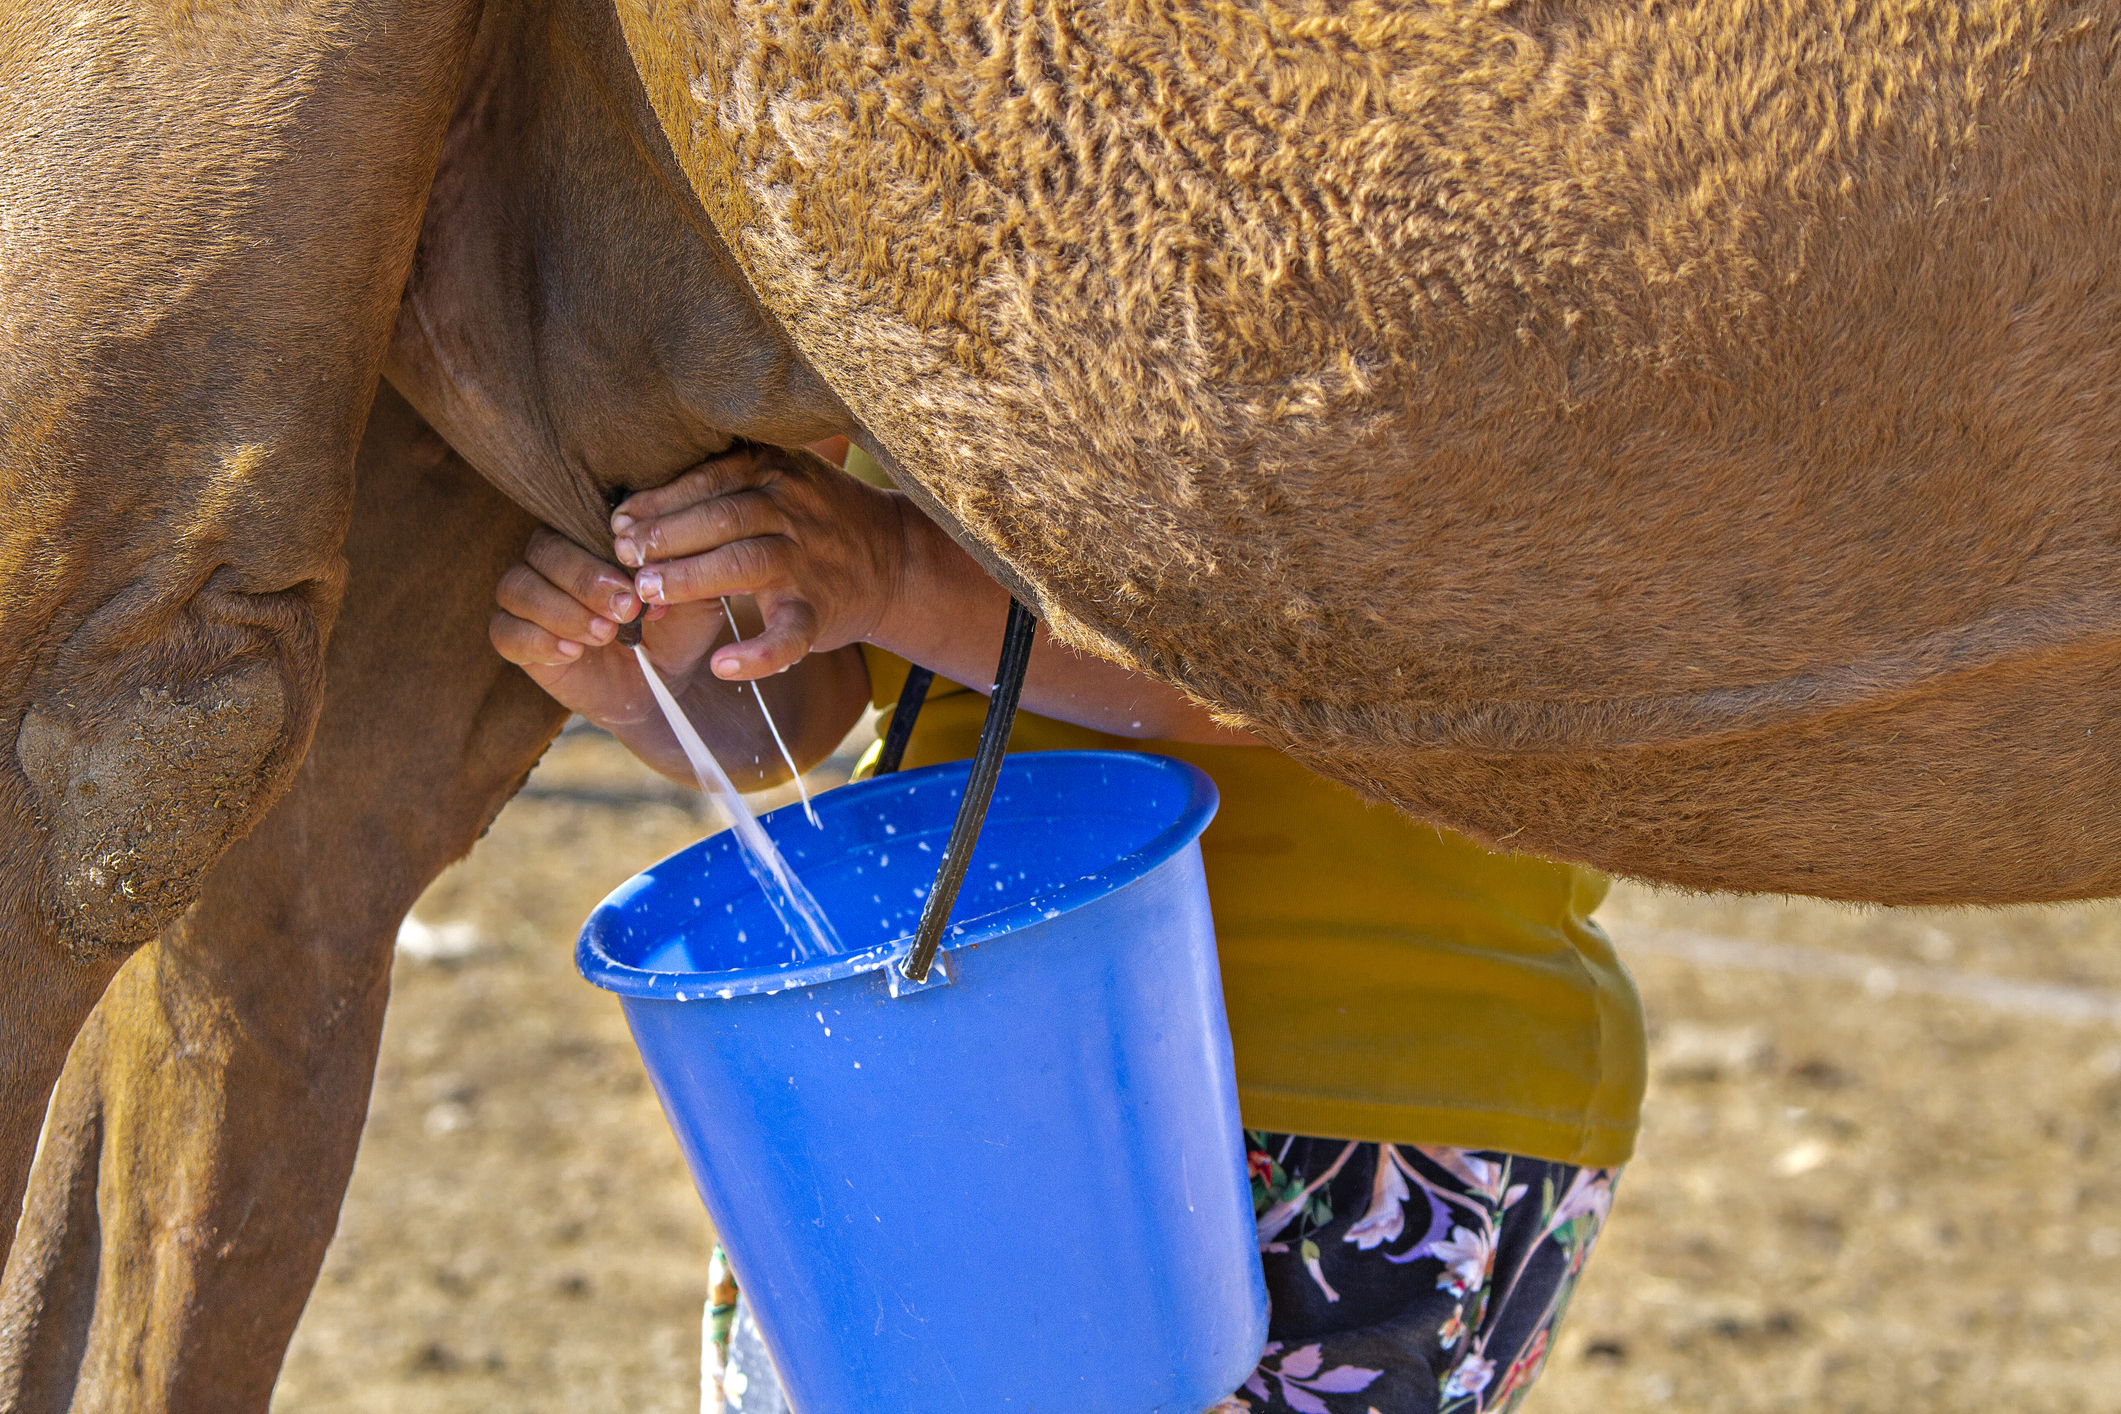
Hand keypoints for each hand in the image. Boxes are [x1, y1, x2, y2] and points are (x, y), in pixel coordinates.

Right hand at [488, 528, 726, 731]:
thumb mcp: (694, 602)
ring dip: (561, 610)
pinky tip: (572, 652)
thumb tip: (659, 551)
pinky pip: (504, 630)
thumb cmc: (676, 632)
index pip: (579, 521)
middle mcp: (554, 561)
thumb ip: (684, 572)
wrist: (661, 686)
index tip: (637, 581)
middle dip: (584, 580)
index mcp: (592, 538)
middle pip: (544, 550)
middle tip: (624, 610)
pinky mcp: (518, 639)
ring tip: (604, 634)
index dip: (605, 548)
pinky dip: (536, 640)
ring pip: (516, 587)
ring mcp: (531, 598)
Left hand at [610, 446, 906, 680]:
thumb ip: (719, 485)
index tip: (618, 521)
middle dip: (666, 537)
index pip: (709, 478)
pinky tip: (723, 665)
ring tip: (648, 593)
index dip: (659, 500)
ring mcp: (807, 562)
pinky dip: (759, 654)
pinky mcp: (820, 610)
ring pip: (745, 564)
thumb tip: (631, 513)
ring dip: (692, 578)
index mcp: (776, 472)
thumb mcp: (779, 478)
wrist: (896, 559)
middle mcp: (792, 510)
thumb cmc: (815, 517)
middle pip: (721, 517)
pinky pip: (789, 635)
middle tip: (624, 557)